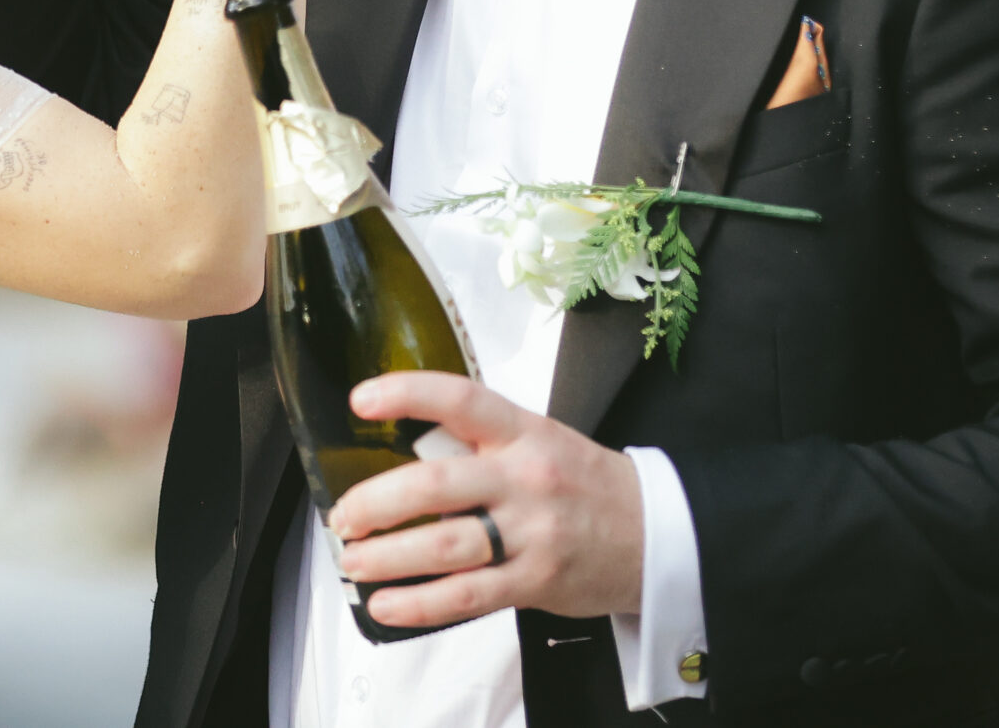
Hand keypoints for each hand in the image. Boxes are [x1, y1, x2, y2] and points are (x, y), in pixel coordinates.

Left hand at [328, 373, 643, 627]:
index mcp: (524, 431)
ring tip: (354, 562)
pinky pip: (466, 596)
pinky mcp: (536, 580)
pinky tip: (387, 604)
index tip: (360, 400)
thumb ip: (481, 443)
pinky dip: (419, 603)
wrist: (655, 532)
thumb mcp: (540, 440)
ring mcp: (532, 532)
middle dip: (375, 502)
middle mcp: (526, 477)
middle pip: (437, 484)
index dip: (406, 393)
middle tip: (343, 517)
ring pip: (445, 544)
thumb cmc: (583, 484)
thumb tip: (406, 450)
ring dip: (387, 556)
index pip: (460, 399)